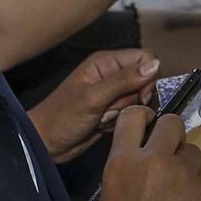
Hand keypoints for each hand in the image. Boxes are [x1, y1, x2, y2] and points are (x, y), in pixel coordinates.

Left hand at [27, 49, 159, 163]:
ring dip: (126, 112)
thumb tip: (154, 65)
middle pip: (145, 81)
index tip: (141, 95)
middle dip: (134, 99)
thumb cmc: (60, 117)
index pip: (145, 58)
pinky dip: (122, 121)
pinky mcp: (113, 111)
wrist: (46, 142)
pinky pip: (132, 113)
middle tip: (113, 108)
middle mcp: (111, 75)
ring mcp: (113, 94)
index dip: (148, 77)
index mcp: (106, 62)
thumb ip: (124, 80)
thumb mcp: (93, 97)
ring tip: (103, 117)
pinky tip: (104, 124)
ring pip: (140, 99)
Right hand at [70, 106, 200, 200]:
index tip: (146, 129)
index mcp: (123, 161)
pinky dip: (196, 195)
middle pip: (173, 123)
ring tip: (175, 193)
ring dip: (185, 165)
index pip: (135, 116)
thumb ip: (127, 171)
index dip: (143, 120)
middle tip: (166, 156)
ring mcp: (185, 178)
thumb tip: (143, 163)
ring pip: (193, 153)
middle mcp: (156, 161)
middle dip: (170, 136)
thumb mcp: (109, 198)